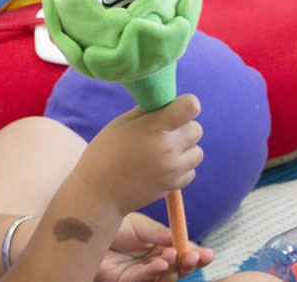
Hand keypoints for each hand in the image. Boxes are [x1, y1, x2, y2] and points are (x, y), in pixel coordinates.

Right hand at [73, 95, 203, 214]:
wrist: (99, 193)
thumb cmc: (104, 153)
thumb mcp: (120, 124)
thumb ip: (146, 111)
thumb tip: (165, 103)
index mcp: (154, 127)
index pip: (190, 106)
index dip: (186, 104)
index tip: (176, 109)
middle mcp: (169, 148)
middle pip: (197, 129)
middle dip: (184, 127)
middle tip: (164, 132)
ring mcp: (173, 169)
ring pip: (198, 152)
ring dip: (185, 149)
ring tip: (164, 151)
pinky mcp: (173, 186)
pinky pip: (191, 171)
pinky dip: (181, 168)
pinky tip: (162, 167)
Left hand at [96, 213, 213, 281]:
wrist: (87, 232)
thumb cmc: (112, 225)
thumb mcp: (140, 225)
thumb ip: (158, 234)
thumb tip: (178, 238)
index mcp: (159, 245)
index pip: (182, 252)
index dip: (195, 254)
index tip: (207, 253)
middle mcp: (154, 260)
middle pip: (178, 268)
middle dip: (189, 264)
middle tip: (196, 257)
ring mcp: (143, 272)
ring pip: (166, 277)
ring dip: (174, 268)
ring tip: (177, 256)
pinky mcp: (129, 280)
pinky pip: (147, 279)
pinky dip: (156, 272)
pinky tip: (160, 263)